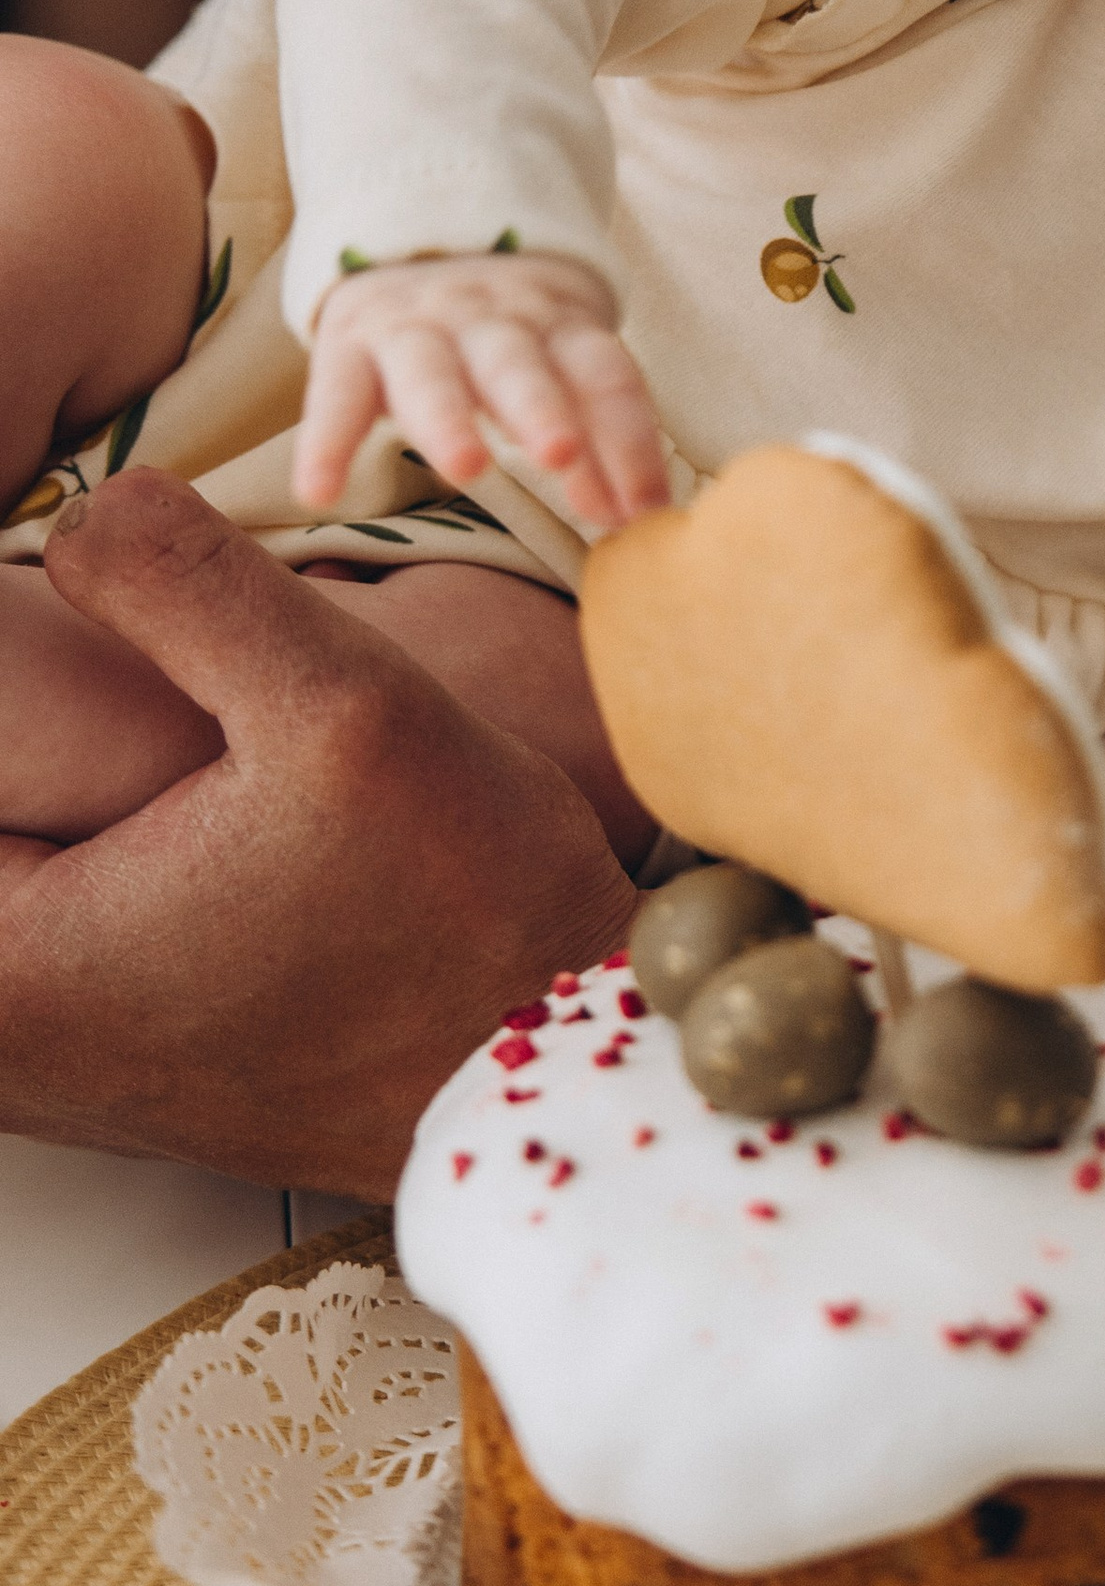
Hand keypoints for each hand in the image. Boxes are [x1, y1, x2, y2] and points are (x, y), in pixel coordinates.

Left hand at [0, 473, 637, 1192]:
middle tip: (119, 668)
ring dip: (48, 805)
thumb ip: (183, 581)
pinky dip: (72, 860)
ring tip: (154, 725)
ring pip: (8, 873)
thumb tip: (82, 510)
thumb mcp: (347, 703)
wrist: (566, 1071)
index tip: (81, 642)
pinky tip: (159, 808)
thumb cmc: (466, 913)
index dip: (5, 682)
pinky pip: (37, 934)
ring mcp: (42, 1075)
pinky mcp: (102, 1069)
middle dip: (30, 752)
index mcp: (0, 973)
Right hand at [297, 251, 668, 528]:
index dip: (629, 440)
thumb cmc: (513, 338)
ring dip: (449, 418)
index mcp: (559, 324)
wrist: (422, 240)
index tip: (645, 513)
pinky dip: (326, 441)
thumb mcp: (561, 369)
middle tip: (561, 456)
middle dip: (541, 408)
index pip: (604, 376)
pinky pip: (335, 394)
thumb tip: (632, 521)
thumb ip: (596, 441)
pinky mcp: (350, 342)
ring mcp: (416, 326)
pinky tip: (317, 492)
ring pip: (431, 371)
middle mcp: (490, 319)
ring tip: (466, 469)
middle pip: (519, 363)